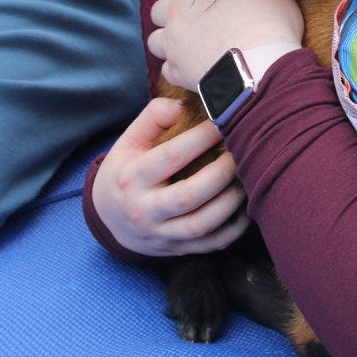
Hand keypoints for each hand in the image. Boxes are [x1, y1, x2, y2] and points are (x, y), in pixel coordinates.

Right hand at [92, 97, 249, 256]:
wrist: (109, 219)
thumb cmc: (126, 171)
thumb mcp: (128, 141)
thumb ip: (152, 118)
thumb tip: (182, 106)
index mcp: (132, 178)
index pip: (171, 157)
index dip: (201, 138)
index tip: (223, 121)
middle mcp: (144, 210)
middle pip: (189, 195)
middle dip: (221, 172)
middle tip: (241, 151)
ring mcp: (161, 234)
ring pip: (202, 224)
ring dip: (231, 201)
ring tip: (248, 177)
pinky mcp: (177, 250)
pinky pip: (211, 244)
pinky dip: (234, 228)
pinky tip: (247, 207)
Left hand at [147, 0, 302, 91]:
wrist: (260, 66)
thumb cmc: (268, 22)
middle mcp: (177, 13)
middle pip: (159, 9)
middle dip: (172, 14)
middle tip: (194, 23)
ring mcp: (174, 44)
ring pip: (155, 40)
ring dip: (169, 43)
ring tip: (189, 48)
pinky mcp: (177, 72)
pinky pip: (167, 69)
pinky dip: (178, 69)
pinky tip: (195, 69)